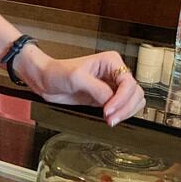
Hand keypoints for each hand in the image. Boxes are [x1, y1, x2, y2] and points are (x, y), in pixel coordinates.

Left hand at [15, 45, 145, 126]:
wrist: (45, 81)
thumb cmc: (57, 72)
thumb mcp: (76, 78)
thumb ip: (97, 89)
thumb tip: (111, 100)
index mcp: (111, 62)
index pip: (128, 82)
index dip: (121, 98)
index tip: (108, 109)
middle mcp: (114, 73)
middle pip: (135, 93)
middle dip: (125, 107)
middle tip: (110, 118)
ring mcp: (111, 87)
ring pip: (133, 101)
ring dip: (125, 113)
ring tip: (110, 120)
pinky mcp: (105, 98)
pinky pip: (122, 108)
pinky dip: (120, 115)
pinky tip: (108, 118)